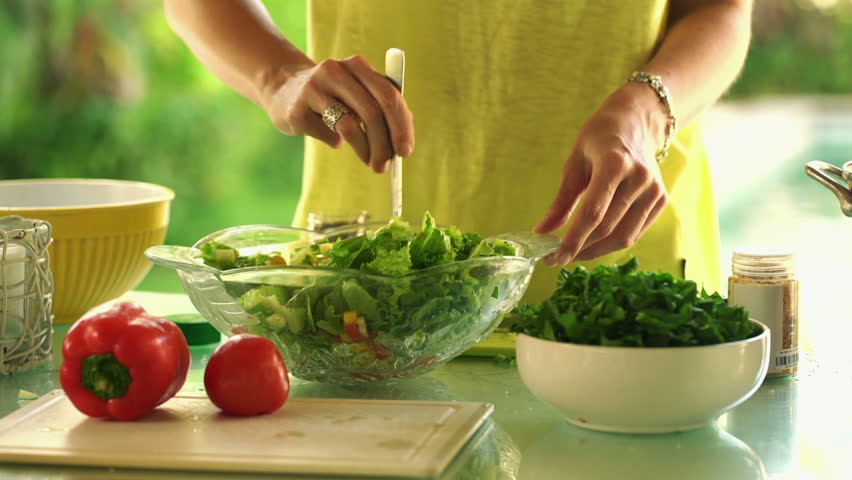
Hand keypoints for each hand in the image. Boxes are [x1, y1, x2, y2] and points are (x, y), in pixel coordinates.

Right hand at [259, 56, 414, 172]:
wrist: (282, 89)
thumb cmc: (332, 96)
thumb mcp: (357, 92)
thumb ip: (382, 109)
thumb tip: (402, 145)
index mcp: (357, 65)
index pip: (389, 96)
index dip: (401, 126)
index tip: (405, 152)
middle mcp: (335, 71)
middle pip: (372, 112)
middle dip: (383, 145)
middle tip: (385, 166)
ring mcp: (313, 89)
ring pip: (350, 126)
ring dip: (365, 150)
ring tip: (370, 161)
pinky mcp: (297, 110)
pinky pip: (328, 135)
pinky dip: (336, 143)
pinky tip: (333, 139)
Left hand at [534, 83, 669, 265]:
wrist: (635, 121)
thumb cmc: (598, 139)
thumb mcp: (574, 163)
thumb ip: (561, 202)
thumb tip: (542, 233)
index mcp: (614, 164)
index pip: (592, 214)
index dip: (572, 241)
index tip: (552, 257)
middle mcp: (639, 179)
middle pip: (607, 229)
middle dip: (579, 249)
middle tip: (555, 259)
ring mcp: (655, 191)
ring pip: (623, 237)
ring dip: (595, 251)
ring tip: (572, 254)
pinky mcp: (661, 199)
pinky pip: (635, 232)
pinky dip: (611, 243)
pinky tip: (593, 244)